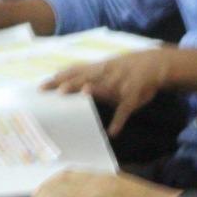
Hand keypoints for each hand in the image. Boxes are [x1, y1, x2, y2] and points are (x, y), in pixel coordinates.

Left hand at [42, 49, 170, 135]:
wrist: (155, 64)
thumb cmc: (125, 68)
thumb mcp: (104, 67)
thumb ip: (85, 72)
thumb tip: (61, 74)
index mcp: (97, 69)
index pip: (73, 73)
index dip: (58, 79)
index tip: (41, 87)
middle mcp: (106, 74)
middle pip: (86, 78)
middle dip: (72, 84)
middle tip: (57, 91)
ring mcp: (120, 84)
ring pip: (106, 86)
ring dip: (96, 90)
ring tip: (84, 94)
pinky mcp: (133, 95)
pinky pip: (126, 108)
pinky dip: (120, 120)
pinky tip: (112, 132)